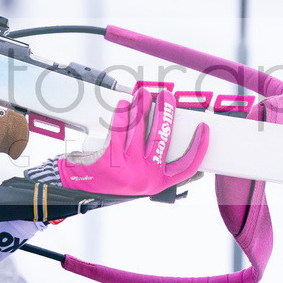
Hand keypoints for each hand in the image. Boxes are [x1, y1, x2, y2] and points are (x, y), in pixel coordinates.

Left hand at [58, 88, 209, 195]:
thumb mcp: (140, 177)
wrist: (78, 187)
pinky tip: (125, 105)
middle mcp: (145, 178)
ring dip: (143, 108)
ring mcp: (127, 170)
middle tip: (167, 97)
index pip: (187, 166)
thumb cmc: (113, 178)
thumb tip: (175, 136)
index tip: (203, 127)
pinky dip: (122, 115)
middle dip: (166, 113)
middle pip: (163, 139)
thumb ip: (157, 162)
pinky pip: (118, 132)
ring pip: (139, 131)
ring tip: (143, 94)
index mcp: (158, 182)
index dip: (199, 146)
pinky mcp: (108, 162)